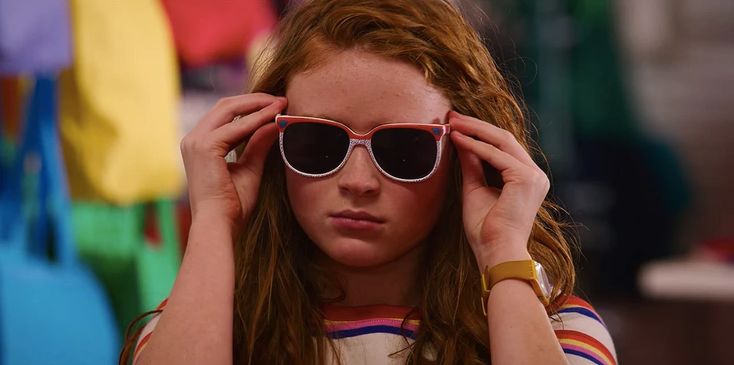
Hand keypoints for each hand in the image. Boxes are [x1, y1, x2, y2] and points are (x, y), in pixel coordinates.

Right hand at [180, 93, 286, 230]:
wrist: (219, 225)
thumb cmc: (232, 206)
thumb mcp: (250, 168)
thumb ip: (259, 145)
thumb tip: (276, 123)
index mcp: (200, 144)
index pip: (226, 114)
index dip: (252, 107)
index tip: (278, 105)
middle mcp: (193, 139)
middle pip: (226, 105)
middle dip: (255, 100)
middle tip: (281, 99)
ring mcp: (196, 141)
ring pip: (229, 109)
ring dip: (258, 105)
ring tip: (281, 104)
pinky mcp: (204, 147)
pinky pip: (236, 127)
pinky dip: (257, 119)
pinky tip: (275, 118)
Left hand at [448, 111, 548, 268]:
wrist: (495, 252)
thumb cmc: (485, 230)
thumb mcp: (475, 189)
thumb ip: (472, 165)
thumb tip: (461, 141)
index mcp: (526, 178)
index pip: (503, 146)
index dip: (479, 132)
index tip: (456, 123)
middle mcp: (535, 175)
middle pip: (504, 138)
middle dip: (476, 125)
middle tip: (452, 115)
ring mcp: (533, 176)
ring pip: (502, 141)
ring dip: (475, 129)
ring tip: (452, 121)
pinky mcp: (525, 179)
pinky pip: (496, 156)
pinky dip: (475, 146)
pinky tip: (457, 139)